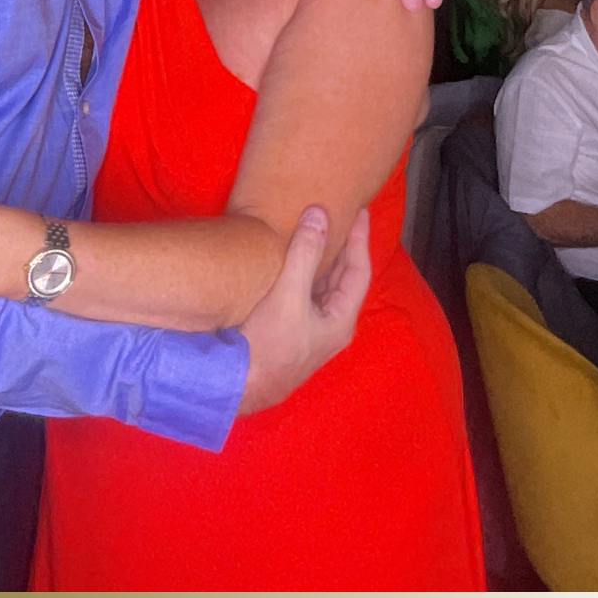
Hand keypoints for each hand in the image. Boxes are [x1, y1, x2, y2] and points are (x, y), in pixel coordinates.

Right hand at [237, 207, 371, 415]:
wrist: (237, 387)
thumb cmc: (268, 344)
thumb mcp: (289, 295)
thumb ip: (305, 253)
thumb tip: (319, 214)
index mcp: (341, 319)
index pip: (359, 270)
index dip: (360, 238)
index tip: (360, 211)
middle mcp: (331, 326)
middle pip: (344, 279)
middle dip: (343, 247)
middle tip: (341, 217)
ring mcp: (311, 331)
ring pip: (323, 288)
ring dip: (322, 260)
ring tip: (318, 232)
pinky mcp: (291, 333)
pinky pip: (305, 295)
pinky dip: (304, 273)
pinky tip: (292, 262)